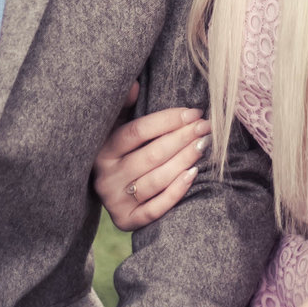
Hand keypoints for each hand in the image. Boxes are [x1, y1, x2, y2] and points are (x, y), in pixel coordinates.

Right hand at [92, 81, 209, 230]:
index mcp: (101, 150)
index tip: (193, 112)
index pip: (137, 132)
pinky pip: (155, 208)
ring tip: (203, 145)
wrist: (105, 193)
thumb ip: (122, 106)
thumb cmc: (117, 152)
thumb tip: (133, 85)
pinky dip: (176, 191)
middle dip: (183, 138)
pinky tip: (193, 173)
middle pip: (151, 155)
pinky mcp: (126, 221)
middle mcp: (105, 177)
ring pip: (156, 180)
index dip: (168, 120)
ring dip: (184, 160)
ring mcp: (114, 201)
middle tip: (206, 127)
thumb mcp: (113, 127)